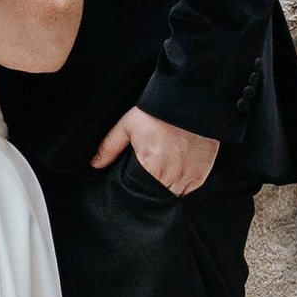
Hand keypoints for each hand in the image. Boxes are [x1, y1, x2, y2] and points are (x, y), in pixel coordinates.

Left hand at [93, 105, 219, 195]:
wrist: (190, 100)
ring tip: (162, 171)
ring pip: (174, 195)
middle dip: (150, 190)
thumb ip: (110, 147)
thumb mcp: (128, 126)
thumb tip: (95, 164)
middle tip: (148, 174)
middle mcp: (173, 178)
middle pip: (158, 196)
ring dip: (166, 188)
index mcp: (153, 170)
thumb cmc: (157, 112)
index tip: (134, 178)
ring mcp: (190, 178)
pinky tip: (175, 168)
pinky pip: (189, 188)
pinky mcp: (201, 174)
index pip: (140, 192)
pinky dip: (181, 182)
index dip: (136, 187)